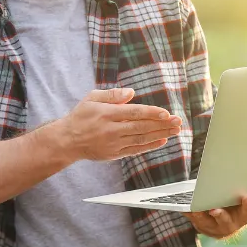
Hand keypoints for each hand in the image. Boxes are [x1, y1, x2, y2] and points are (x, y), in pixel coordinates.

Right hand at [53, 88, 181, 162]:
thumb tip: (132, 93)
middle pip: (141, 127)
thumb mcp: (92, 98)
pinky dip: (150, 146)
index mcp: (107, 114)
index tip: (166, 113)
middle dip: (162, 124)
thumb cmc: (81, 116)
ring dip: (160, 135)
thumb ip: (112, 95)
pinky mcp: (114, 153)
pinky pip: (136, 150)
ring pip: (141, 139)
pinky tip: (162, 141)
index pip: (134, 113)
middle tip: (178, 122)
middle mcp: (111, 130)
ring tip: (175, 130)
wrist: (68, 140)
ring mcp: (114, 143)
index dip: (152, 113)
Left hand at [185, 194, 246, 239]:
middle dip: (222, 217)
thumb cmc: (240, 209)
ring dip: (201, 216)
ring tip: (197, 209)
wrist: (221, 217)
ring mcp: (211, 226)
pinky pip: (191, 218)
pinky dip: (187, 213)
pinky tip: (184, 207)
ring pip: (206, 223)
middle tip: (217, 210)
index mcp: (243, 219)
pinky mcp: (197, 222)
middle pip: (225, 222)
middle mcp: (227, 225)